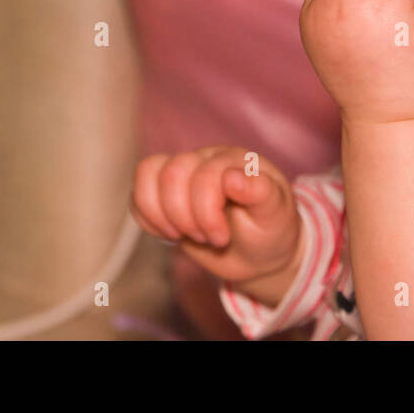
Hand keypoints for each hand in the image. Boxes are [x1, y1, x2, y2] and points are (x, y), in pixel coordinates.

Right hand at [130, 146, 302, 285]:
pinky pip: (137, 192)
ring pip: (147, 172)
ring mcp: (183, 173)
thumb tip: (232, 177)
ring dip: (161, 214)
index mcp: (234, 161)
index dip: (206, 211)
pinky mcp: (164, 193)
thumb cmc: (270, 229)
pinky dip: (147, 217)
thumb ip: (261, 192)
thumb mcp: (275, 215)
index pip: (205, 173)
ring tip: (183, 235)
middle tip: (207, 238)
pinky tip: (170, 234)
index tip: (222, 238)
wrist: (260, 252)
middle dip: (185, 217)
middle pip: (173, 174)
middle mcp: (205, 160)